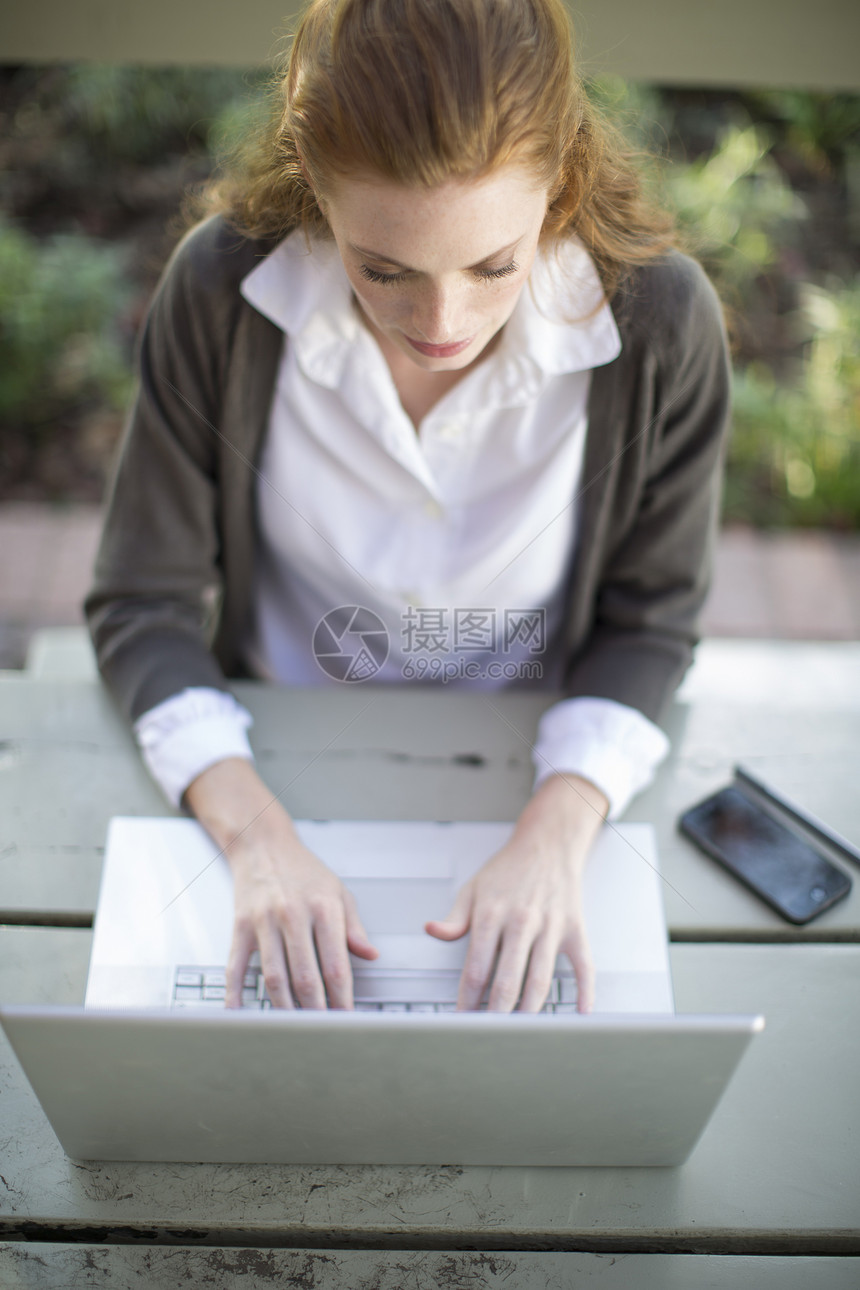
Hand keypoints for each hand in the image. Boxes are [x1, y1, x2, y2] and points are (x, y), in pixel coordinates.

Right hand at [184, 758, 377, 1008]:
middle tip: (324, 1035)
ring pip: (274, 978)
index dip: (342, 997)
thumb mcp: (339, 892)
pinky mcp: (240, 927)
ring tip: (295, 1030)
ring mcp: (264, 922)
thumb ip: (354, 927)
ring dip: (285, 1010)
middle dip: (316, 1012)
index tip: (348, 1018)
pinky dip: (237, 994)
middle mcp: (293, 915)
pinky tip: (240, 1014)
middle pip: (305, 977)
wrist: (263, 844)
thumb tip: (369, 955)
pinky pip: (236, 967)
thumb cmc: (304, 870)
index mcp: (323, 908)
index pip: (336, 964)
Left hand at [425, 774, 607, 1013]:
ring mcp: (551, 927)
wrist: (547, 844)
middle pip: (507, 981)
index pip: (476, 969)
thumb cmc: (508, 871)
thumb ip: (454, 919)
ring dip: (529, 1012)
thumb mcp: (473, 889)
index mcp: (492, 915)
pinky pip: (584, 966)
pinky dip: (584, 993)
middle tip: (488, 1039)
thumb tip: (432, 932)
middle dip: (495, 1016)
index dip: (466, 1000)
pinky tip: (579, 1015)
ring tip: (520, 1037)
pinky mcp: (575, 929)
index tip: (460, 1021)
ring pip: (540, 980)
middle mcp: (521, 922)